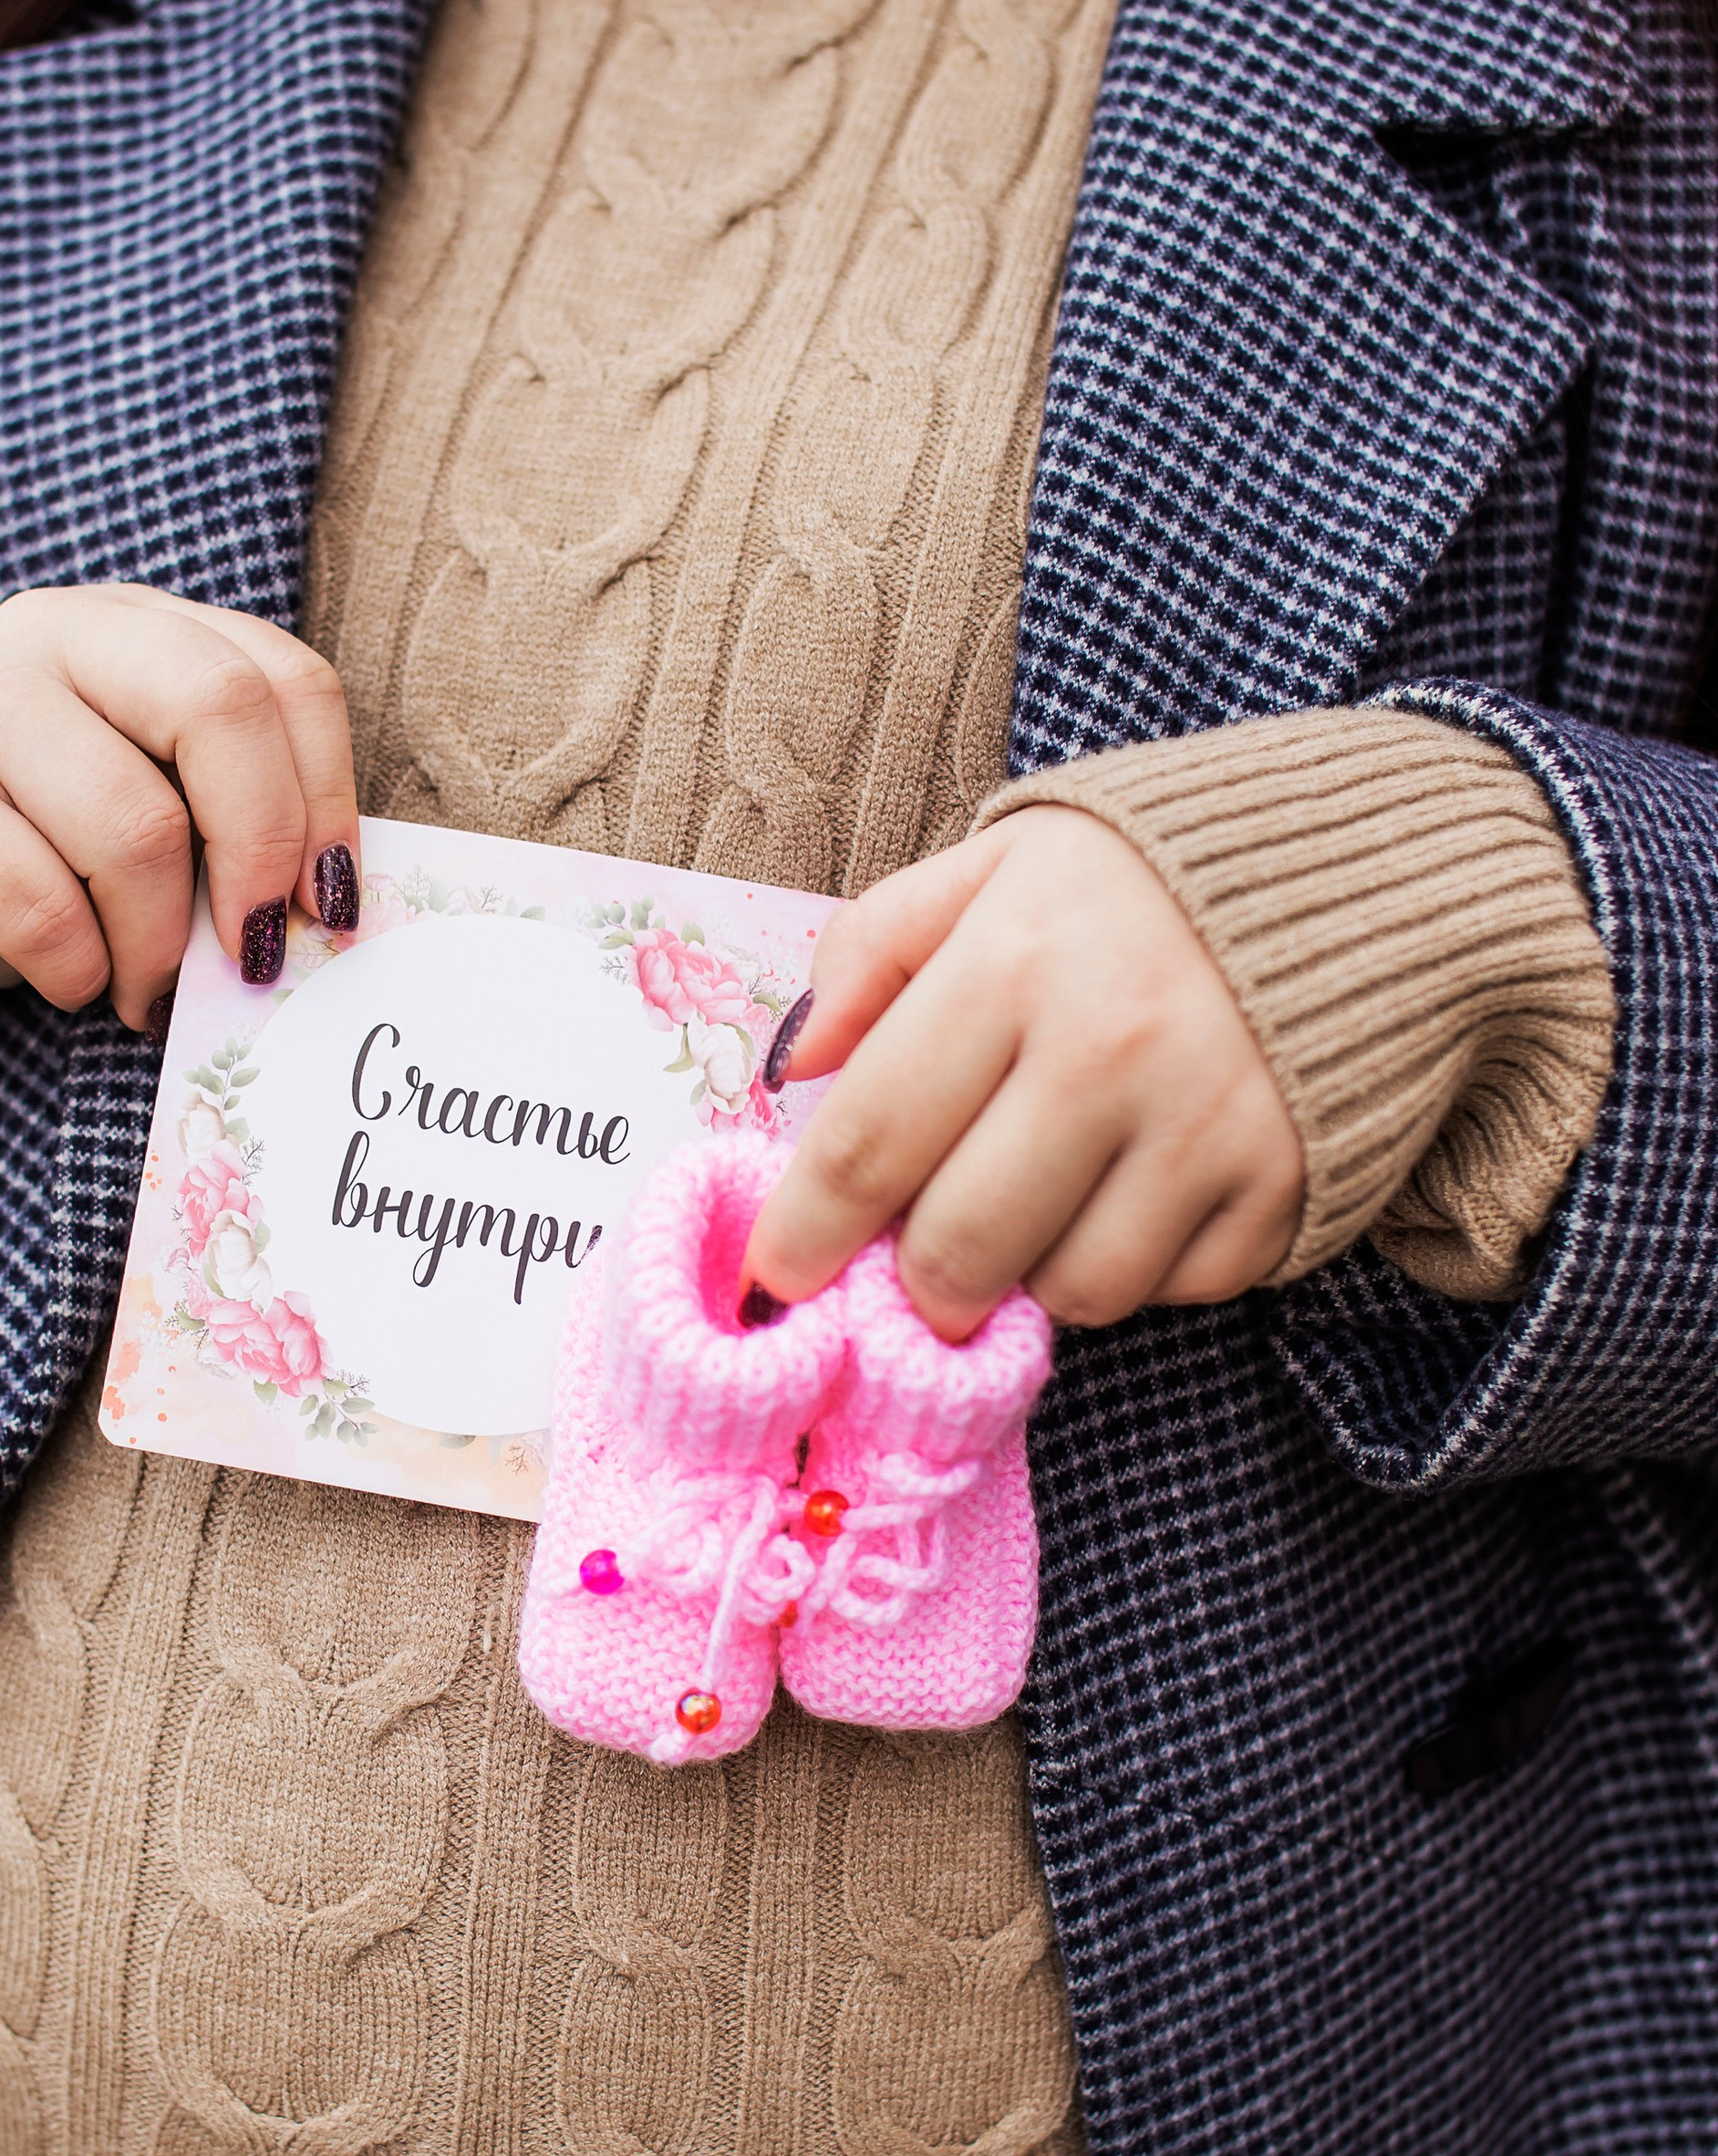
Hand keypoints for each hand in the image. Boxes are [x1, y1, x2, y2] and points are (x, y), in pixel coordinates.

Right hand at [0, 583, 358, 1025]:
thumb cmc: (4, 851)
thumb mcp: (126, 812)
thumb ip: (216, 823)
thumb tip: (330, 913)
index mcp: (135, 629)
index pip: (283, 678)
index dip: (328, 799)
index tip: (329, 906)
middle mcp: (58, 637)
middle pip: (222, 712)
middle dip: (262, 852)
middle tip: (256, 954)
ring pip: (135, 828)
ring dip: (159, 945)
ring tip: (141, 988)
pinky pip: (40, 903)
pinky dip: (75, 971)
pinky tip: (66, 983)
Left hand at [743, 805, 1303, 1340]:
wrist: (1378, 866)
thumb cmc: (1153, 873)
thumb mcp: (1000, 863)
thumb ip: (877, 948)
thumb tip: (791, 1063)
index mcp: (1014, 961)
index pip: (870, 1140)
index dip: (806, 1231)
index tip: (776, 1276)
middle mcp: (1109, 1051)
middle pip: (958, 1250)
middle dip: (913, 1282)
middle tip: (915, 1260)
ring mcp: (1207, 1127)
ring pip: (1067, 1292)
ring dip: (1034, 1273)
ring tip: (1045, 1199)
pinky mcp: (1287, 1186)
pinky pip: (1175, 1290)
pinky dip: (1144, 1264)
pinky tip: (1144, 1190)